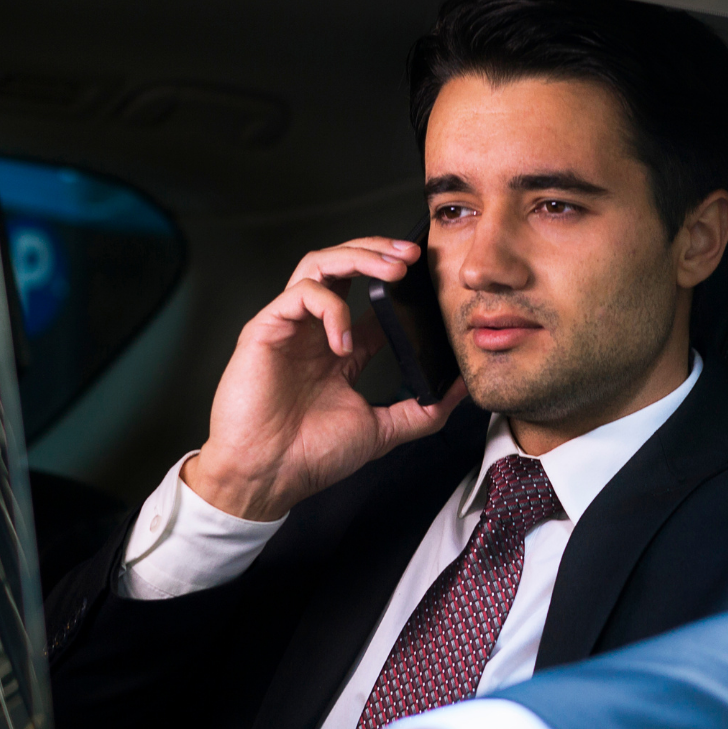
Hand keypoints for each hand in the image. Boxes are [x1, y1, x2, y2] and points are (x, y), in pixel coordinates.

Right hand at [186, 237, 466, 520]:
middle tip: (414, 255)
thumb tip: (461, 389)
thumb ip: (422, 410)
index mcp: (340, 350)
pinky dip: (331, 308)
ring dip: (358, 258)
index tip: (429, 275)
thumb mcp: (382, 430)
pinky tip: (344, 341)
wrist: (268, 477)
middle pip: (343, 266)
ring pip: (320, 264)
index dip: (397, 281)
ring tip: (391, 270)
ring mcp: (290, 327)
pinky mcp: (266, 329)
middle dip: (380, 252)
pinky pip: (302, 294)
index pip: (369, 298)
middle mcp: (315, 331)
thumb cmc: (312, 456)